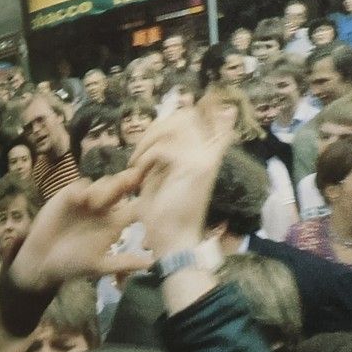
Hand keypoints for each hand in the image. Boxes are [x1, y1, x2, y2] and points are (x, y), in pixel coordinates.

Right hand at [8, 165, 150, 293]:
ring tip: (99, 201)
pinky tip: (81, 200)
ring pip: (103, 183)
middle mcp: (104, 209)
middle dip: (126, 183)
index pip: (135, 207)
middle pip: (121, 189)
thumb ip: (123, 263)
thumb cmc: (72, 265)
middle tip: (131, 180)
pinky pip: (81, 185)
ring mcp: (87, 200)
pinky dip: (83, 189)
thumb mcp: (99, 266)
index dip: (144, 199)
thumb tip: (153, 264)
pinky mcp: (69, 195)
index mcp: (115, 224)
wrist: (42, 260)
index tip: (151, 195)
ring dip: (104, 188)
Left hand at [131, 104, 235, 257]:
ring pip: (175, 126)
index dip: (195, 108)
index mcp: (206, 157)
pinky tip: (139, 175)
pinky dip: (145, 159)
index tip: (180, 108)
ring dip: (149, 141)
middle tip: (141, 151)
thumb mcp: (161, 179)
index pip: (213, 118)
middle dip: (157, 127)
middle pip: (187, 115)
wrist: (174, 242)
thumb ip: (161, 157)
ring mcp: (203, 159)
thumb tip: (153, 137)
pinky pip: (163, 148)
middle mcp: (209, 155)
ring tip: (137, 164)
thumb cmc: (165, 216)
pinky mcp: (192, 167)